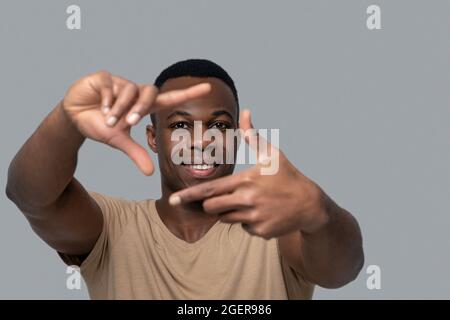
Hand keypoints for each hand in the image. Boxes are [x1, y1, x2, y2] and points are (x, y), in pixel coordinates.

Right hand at [62, 70, 210, 174]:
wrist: (74, 119)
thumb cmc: (100, 126)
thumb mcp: (118, 141)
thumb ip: (136, 153)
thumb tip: (151, 173)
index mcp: (142, 106)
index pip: (169, 98)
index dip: (188, 94)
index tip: (208, 88)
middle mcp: (135, 92)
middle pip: (149, 93)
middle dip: (139, 109)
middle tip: (128, 123)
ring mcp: (119, 82)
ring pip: (128, 91)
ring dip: (118, 109)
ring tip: (107, 119)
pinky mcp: (103, 77)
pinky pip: (110, 85)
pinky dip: (106, 99)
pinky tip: (99, 107)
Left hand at [169, 109, 328, 238]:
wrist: (310, 204)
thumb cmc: (287, 175)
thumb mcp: (271, 154)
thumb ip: (252, 135)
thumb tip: (245, 112)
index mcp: (246, 180)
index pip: (210, 190)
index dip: (189, 195)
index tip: (173, 200)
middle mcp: (247, 201)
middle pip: (212, 207)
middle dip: (212, 203)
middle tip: (228, 196)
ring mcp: (254, 218)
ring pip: (226, 219)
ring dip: (232, 211)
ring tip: (252, 202)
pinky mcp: (260, 232)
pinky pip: (243, 228)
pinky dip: (248, 222)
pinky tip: (264, 213)